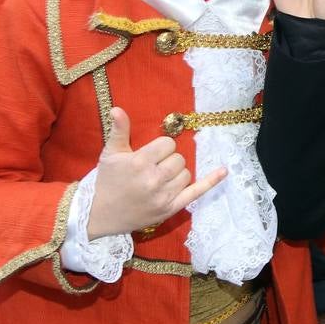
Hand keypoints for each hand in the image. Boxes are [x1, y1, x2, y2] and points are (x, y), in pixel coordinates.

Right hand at [87, 108, 226, 239]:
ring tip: (159, 178)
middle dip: (168, 160)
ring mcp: (163, 196)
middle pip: (179, 158)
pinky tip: (224, 171)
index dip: (160, 147)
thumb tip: (118, 109)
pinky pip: (196, 192)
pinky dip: (211, 181)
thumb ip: (119, 130)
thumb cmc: (107, 181)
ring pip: (186, 173)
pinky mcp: (170, 209)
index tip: (150, 154)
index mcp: (139, 162)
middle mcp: (153, 179)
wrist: (100, 215)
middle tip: (153, 168)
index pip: (167, 144)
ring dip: (177, 173)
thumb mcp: (110, 154)